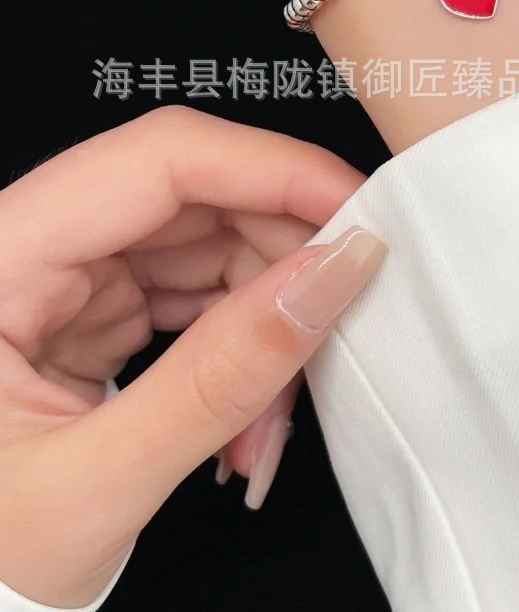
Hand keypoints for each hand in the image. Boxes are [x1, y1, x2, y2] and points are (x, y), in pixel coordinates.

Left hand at [0, 107, 384, 607]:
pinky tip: (252, 411)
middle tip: (340, 324)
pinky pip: (198, 291)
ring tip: (276, 416)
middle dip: (282, 263)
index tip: (357, 211)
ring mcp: (62, 277)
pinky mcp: (92, 309)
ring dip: (266, 319)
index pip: (158, 161)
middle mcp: (26, 246)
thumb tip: (333, 274)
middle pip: (196, 196)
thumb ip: (221, 377)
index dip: (273, 170)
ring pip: (209, 244)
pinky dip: (242, 344)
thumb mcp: (92, 485)